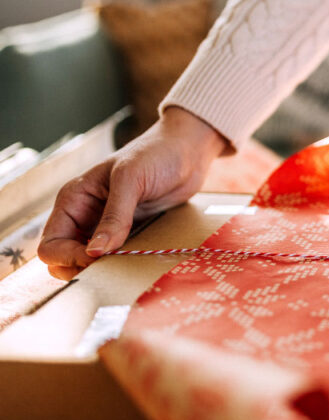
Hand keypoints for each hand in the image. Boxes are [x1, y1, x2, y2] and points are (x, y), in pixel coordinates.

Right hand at [38, 107, 227, 279]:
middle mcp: (84, 216)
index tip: (97, 259)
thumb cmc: (157, 154)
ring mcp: (105, 226)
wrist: (187, 150)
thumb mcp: (131, 179)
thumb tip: (95, 251)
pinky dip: (121, 264)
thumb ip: (115, 216)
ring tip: (125, 266)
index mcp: (73, 200)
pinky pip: (116, 256)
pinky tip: (136, 262)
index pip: (50, 244)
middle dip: (80, 268)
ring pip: (88, 261)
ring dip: (101, 270)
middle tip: (111, 268)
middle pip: (64, 259)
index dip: (68, 258)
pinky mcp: (129, 231)